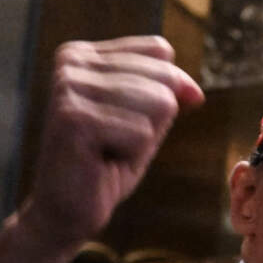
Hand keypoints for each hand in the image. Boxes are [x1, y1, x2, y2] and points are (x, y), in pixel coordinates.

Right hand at [21, 36, 202, 251]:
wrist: (67, 210)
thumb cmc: (108, 163)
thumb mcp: (148, 120)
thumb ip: (171, 94)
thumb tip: (195, 93)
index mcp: (85, 53)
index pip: (161, 52)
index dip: (169, 91)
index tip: (132, 119)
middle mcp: (71, 60)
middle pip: (164, 77)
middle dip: (153, 120)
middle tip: (115, 141)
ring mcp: (68, 86)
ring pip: (159, 102)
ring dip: (141, 139)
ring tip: (107, 149)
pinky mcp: (73, 118)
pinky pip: (143, 132)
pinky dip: (131, 154)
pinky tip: (98, 161)